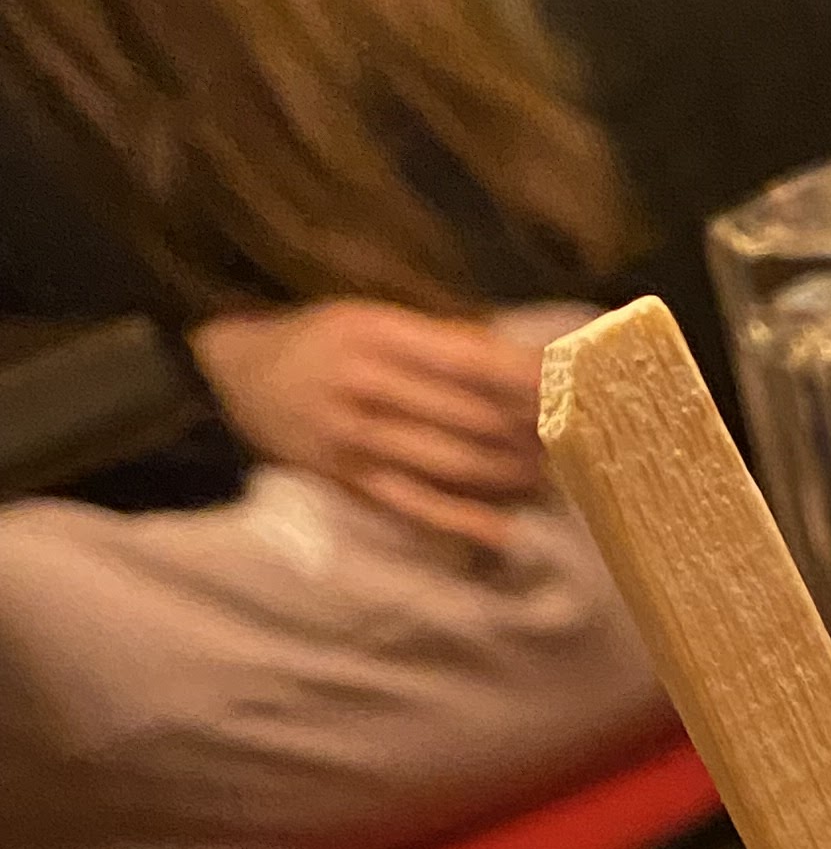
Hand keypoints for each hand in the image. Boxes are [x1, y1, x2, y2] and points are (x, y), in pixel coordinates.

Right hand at [189, 302, 547, 546]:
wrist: (236, 375)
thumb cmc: (321, 342)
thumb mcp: (371, 317)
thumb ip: (440, 339)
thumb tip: (521, 361)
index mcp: (376, 332)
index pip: (473, 361)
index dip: (530, 380)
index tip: (576, 390)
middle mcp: (365, 384)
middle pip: (470, 414)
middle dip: (531, 430)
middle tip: (577, 439)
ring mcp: (355, 438)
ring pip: (451, 462)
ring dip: (510, 473)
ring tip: (553, 475)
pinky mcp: (348, 480)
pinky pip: (415, 505)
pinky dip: (464, 520)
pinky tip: (507, 531)